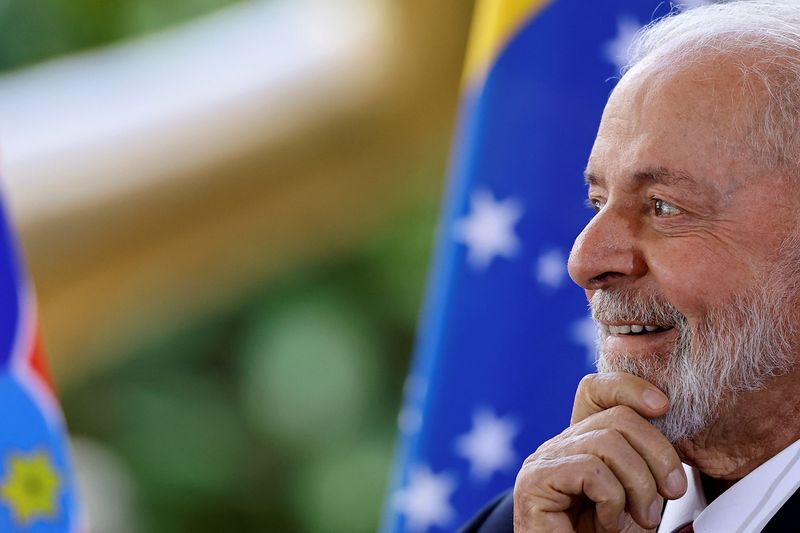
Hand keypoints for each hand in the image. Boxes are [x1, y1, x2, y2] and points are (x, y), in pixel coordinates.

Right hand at [513, 372, 687, 531]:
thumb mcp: (638, 492)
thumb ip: (642, 455)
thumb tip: (660, 408)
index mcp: (581, 443)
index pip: (596, 390)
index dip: (629, 387)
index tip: (663, 406)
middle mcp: (558, 445)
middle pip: (619, 417)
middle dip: (659, 456)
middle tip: (667, 497)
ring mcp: (543, 461)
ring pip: (609, 442)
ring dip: (640, 486)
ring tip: (637, 518)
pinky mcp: (534, 482)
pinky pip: (590, 470)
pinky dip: (612, 500)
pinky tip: (607, 522)